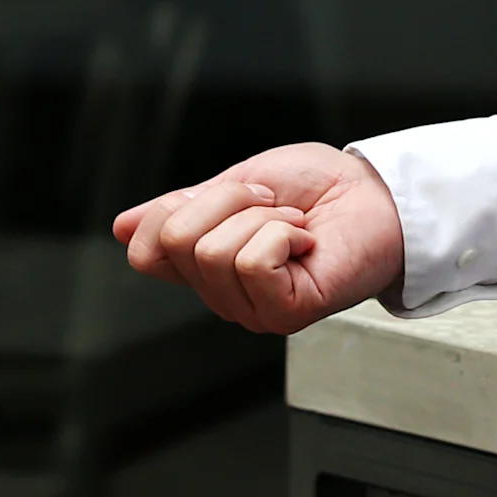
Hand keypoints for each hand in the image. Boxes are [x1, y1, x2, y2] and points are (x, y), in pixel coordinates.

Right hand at [113, 142, 403, 335]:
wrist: (374, 191)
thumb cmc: (317, 188)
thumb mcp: (233, 183)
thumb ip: (178, 208)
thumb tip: (121, 229)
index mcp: (204, 264)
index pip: (145, 251)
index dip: (175, 208)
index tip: (232, 192)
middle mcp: (222, 293)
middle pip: (175, 239)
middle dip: (227, 200)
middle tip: (272, 204)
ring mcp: (251, 308)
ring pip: (213, 251)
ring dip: (261, 216)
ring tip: (293, 224)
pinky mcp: (284, 313)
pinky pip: (251, 262)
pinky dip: (282, 234)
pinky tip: (306, 242)